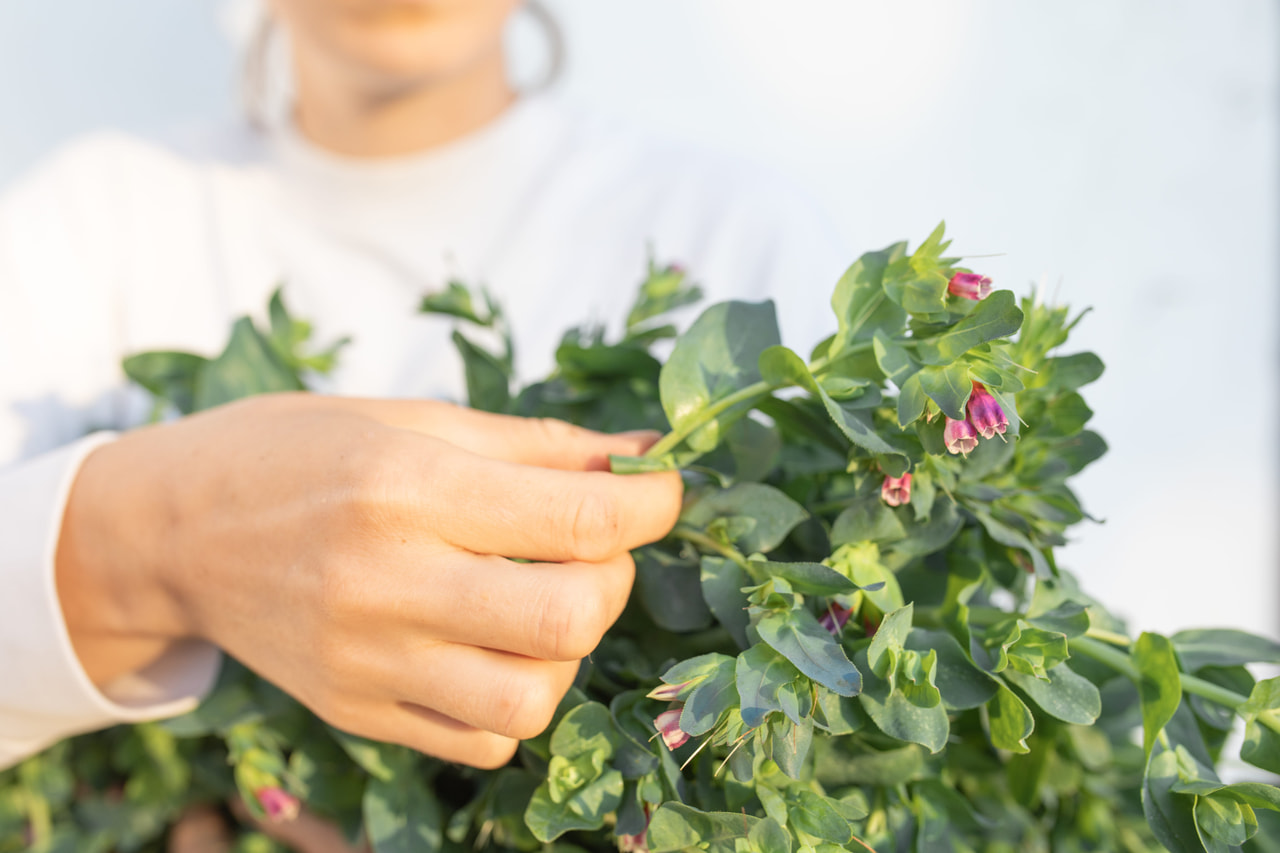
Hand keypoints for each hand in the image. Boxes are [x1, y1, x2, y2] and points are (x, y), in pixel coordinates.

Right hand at [56, 394, 681, 766]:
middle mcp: (387, 583)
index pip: (577, 518)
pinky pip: (482, 741)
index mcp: (406, 489)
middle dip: (615, 579)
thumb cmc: (295, 454)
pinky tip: (492, 647)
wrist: (173, 532)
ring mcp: (368, 662)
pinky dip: (515, 700)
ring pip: (533, 698)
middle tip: (590, 547)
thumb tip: (643, 454)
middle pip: (569, 618)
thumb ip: (536, 446)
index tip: (660, 488)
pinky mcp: (357, 712)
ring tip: (537, 602)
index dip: (652, 502)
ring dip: (567, 650)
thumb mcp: (412, 420)